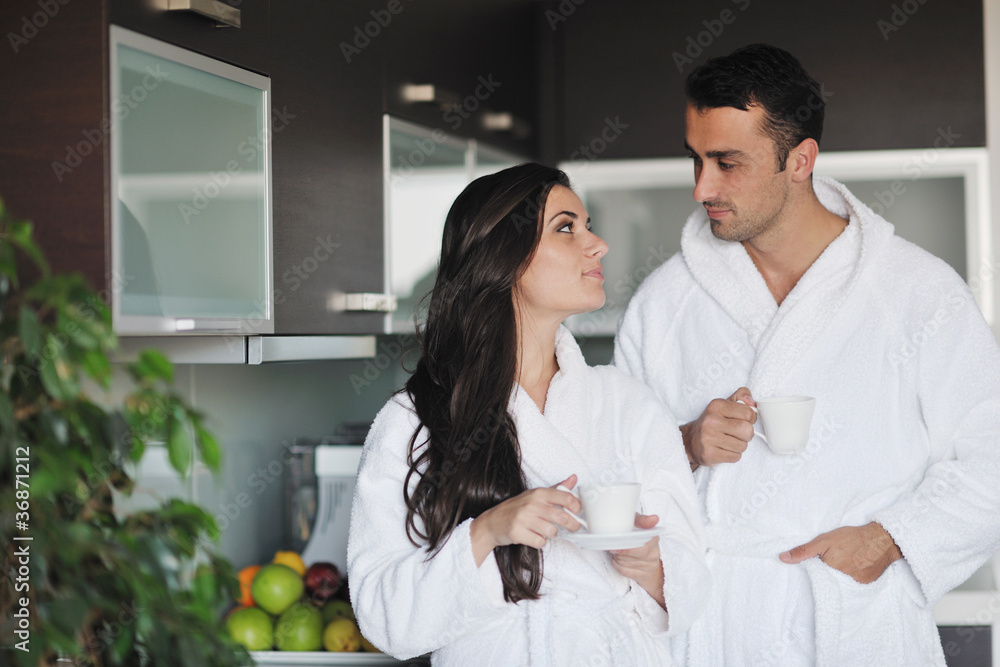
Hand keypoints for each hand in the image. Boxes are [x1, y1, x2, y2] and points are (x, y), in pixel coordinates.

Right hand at [469, 474, 583, 565]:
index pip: (565, 497)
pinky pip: (540, 542)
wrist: (492, 522)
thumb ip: (557, 489)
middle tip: (573, 527)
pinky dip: (540, 542)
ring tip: (544, 530)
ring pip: (552, 532)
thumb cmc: (517, 508)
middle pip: (562, 517)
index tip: (577, 512)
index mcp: (538, 493)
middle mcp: (531, 504)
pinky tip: (533, 536)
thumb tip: (574, 478)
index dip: (576, 506)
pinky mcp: (518, 533)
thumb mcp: (535, 495)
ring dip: (551, 534)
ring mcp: (524, 519)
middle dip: (572, 525)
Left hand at [610, 513, 665, 608]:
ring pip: (628, 564)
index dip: (627, 549)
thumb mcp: (636, 522)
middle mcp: (655, 553)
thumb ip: (643, 520)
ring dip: (617, 558)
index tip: (615, 547)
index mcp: (654, 538)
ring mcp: (651, 565)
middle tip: (612, 548)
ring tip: (615, 552)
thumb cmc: (634, 533)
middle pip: (634, 557)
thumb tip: (654, 518)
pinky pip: (627, 572)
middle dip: (620, 553)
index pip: (642, 548)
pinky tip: (615, 561)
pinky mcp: (645, 575)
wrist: (640, 552)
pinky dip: (618, 566)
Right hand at [680, 387, 756, 468]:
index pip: (748, 413)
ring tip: (729, 442)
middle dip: (747, 435)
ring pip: (742, 446)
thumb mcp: (724, 405)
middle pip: (747, 430)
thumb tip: (752, 401)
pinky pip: (735, 457)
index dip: (751, 419)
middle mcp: (711, 421)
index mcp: (717, 406)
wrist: (690, 441)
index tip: (743, 421)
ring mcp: (709, 438)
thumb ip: (740, 397)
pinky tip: (724, 449)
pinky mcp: (709, 454)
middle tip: (738, 434)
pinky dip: (733, 455)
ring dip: (739, 446)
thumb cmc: (712, 423)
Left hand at [779, 522, 902, 583]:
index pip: (816, 574)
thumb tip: (782, 558)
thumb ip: (803, 551)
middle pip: (828, 580)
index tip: (822, 560)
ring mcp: (855, 583)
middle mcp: (842, 579)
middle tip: (839, 558)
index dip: (817, 567)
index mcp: (829, 568)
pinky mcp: (866, 584)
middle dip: (829, 572)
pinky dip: (852, 577)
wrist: (881, 539)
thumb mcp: (824, 540)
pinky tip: (855, 566)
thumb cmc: (851, 537)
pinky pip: (854, 585)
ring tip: (847, 561)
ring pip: (841, 583)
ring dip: (841, 575)